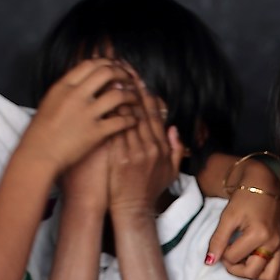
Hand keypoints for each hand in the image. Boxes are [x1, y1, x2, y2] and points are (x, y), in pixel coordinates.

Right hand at [26, 57, 139, 173]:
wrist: (38, 155)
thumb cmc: (40, 132)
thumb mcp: (49, 102)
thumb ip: (66, 90)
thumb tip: (82, 82)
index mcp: (63, 86)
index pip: (89, 64)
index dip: (106, 63)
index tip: (113, 66)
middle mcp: (76, 96)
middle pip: (106, 73)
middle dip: (122, 74)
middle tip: (129, 79)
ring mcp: (86, 114)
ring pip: (118, 95)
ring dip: (131, 95)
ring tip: (135, 98)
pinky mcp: (95, 132)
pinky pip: (120, 121)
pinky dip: (130, 119)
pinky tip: (133, 120)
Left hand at [103, 86, 180, 221]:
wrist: (132, 210)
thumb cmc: (149, 191)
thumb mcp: (171, 172)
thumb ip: (175, 149)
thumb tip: (173, 128)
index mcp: (162, 147)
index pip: (155, 114)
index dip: (147, 94)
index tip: (138, 78)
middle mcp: (150, 147)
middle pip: (142, 111)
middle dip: (133, 88)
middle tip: (124, 69)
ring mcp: (135, 152)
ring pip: (129, 117)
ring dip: (121, 96)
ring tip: (112, 78)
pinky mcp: (120, 158)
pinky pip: (116, 130)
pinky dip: (111, 114)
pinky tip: (104, 101)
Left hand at [209, 173, 279, 279]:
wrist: (264, 185)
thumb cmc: (244, 198)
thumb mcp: (228, 217)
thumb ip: (218, 240)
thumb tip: (209, 262)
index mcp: (259, 234)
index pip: (234, 258)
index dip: (223, 255)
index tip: (222, 246)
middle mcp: (274, 243)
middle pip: (252, 272)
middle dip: (236, 269)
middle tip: (230, 258)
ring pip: (271, 276)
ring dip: (256, 276)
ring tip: (245, 265)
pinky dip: (274, 275)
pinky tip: (262, 270)